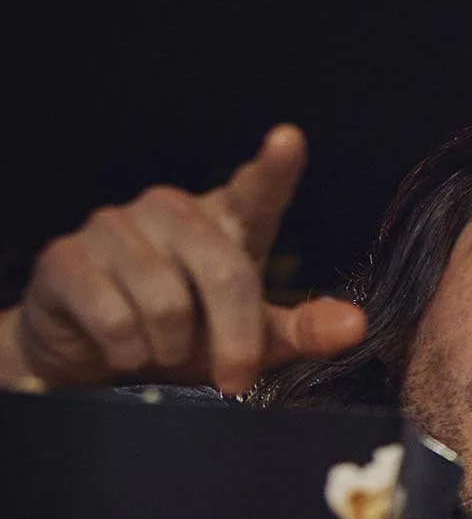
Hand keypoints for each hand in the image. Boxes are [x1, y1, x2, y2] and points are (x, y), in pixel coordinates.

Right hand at [0, 125, 366, 395]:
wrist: (92, 353)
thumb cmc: (183, 335)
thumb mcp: (250, 339)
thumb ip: (302, 330)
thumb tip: (356, 325)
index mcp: (225, 223)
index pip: (256, 192)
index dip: (274, 167)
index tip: (289, 140)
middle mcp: (171, 211)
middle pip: (225, 274)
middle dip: (236, 341)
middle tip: (234, 378)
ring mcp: (115, 226)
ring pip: (167, 304)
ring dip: (170, 348)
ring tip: (160, 347)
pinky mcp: (67, 256)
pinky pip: (115, 318)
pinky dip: (126, 350)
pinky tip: (120, 345)